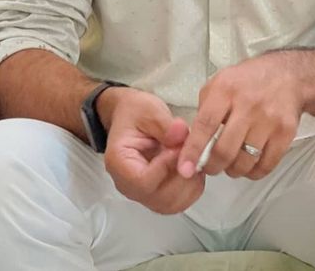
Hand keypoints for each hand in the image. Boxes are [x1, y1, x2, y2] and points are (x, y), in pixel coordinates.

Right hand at [103, 88, 204, 214]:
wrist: (131, 118)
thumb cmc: (135, 113)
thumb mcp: (148, 109)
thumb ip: (165, 124)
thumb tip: (181, 135)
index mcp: (120, 162)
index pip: (143, 181)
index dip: (167, 167)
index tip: (179, 147)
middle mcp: (128, 185)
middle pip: (159, 198)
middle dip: (183, 175)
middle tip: (192, 151)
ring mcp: (143, 193)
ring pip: (171, 205)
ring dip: (190, 183)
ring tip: (193, 157)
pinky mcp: (157, 194)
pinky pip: (178, 203)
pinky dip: (192, 188)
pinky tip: (194, 166)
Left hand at [177, 52, 302, 183]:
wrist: (289, 75)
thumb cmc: (249, 80)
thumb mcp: (221, 81)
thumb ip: (205, 108)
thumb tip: (193, 142)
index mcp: (226, 89)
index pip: (205, 125)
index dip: (193, 150)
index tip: (185, 169)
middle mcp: (248, 104)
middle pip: (224, 150)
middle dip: (213, 166)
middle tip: (211, 166)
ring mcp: (269, 119)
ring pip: (244, 162)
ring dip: (233, 170)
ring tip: (232, 162)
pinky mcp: (286, 132)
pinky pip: (265, 165)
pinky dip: (254, 172)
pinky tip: (250, 163)